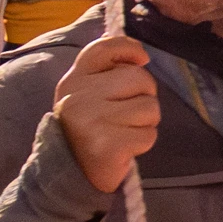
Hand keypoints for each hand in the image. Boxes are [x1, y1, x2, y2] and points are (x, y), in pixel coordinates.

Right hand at [52, 34, 160, 192]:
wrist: (72, 174)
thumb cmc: (91, 129)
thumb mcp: (90, 94)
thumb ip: (107, 71)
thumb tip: (139, 54)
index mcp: (73, 80)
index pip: (104, 47)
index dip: (130, 49)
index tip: (141, 60)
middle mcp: (77, 96)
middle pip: (139, 77)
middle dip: (145, 95)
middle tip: (127, 114)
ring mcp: (90, 120)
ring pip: (149, 107)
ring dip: (145, 122)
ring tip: (123, 131)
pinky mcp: (106, 144)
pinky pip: (149, 134)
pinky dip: (143, 142)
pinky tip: (125, 148)